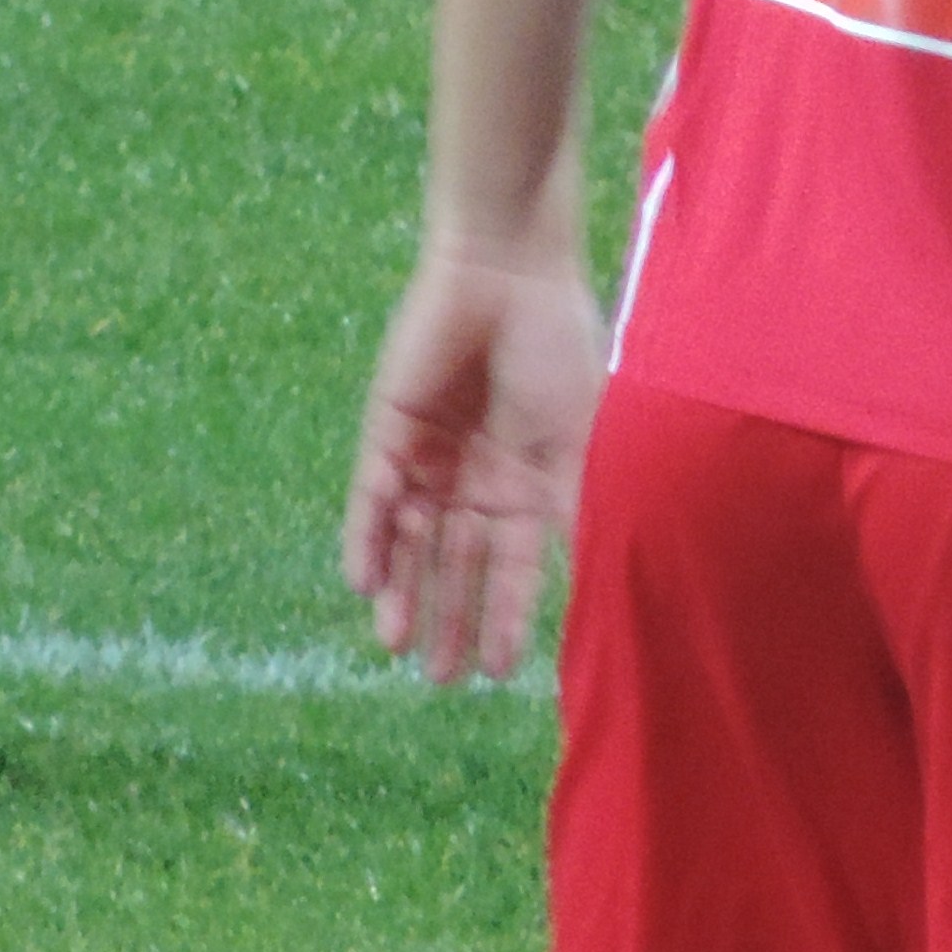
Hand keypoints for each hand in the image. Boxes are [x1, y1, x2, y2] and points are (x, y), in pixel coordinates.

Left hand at [341, 238, 603, 684]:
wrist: (508, 271)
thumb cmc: (557, 349)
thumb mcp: (577, 442)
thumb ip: (571, 511)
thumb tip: (586, 588)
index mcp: (526, 483)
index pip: (511, 566)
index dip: (503, 617)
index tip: (497, 672)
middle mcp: (474, 477)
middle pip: (455, 562)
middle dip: (447, 618)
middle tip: (438, 680)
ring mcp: (428, 454)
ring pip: (409, 538)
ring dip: (403, 590)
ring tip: (397, 646)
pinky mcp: (387, 428)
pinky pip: (372, 495)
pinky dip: (368, 538)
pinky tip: (365, 584)